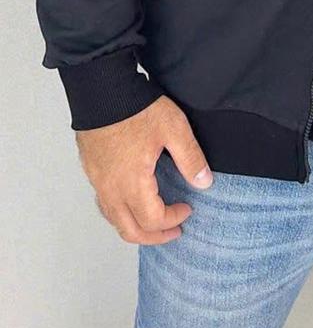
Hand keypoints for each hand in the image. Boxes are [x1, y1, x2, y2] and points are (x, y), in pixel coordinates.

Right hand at [76, 95, 212, 244]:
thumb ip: (191, 158)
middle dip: (155, 237)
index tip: (188, 208)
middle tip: (174, 232)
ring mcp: (98, 181)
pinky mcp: (91, 170)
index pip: (153, 220)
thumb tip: (204, 183)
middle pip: (130, 231)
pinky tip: (132, 201)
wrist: (102, 90)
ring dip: (136, 227)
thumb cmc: (136, 108)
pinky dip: (121, 213)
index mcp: (133, 183)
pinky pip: (104, 204)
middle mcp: (111, 189)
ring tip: (154, 222)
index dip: (173, 220)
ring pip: (114, 220)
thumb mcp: (174, 129)